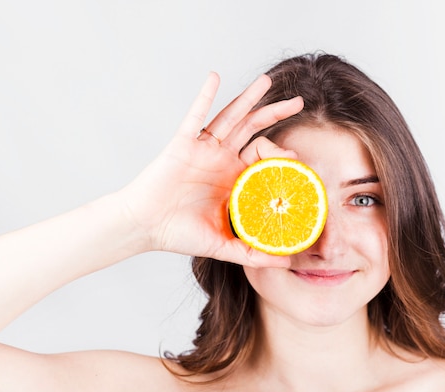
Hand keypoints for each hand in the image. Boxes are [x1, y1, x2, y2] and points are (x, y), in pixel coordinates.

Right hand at [119, 72, 302, 266]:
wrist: (145, 227)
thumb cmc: (180, 234)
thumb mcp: (224, 246)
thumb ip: (254, 253)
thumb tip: (288, 262)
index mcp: (234, 178)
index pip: (264, 158)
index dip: (282, 153)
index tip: (299, 157)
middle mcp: (221, 159)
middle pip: (254, 129)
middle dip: (275, 113)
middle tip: (298, 103)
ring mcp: (203, 149)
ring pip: (231, 117)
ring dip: (248, 98)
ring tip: (267, 81)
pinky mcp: (183, 143)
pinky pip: (196, 115)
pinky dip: (205, 95)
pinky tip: (216, 77)